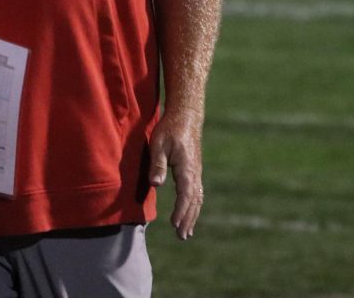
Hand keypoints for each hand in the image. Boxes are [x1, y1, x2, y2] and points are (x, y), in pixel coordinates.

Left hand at [148, 106, 205, 239]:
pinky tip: (190, 213)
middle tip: (182, 236)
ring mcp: (197, 172)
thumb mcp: (159, 144)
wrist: (186, 116)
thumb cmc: (169, 129)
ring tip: (186, 232)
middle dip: (188, 219)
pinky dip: (194, 206)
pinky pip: (197, 192)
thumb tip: (156, 185)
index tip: (175, 224)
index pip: (186, 194)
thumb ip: (157, 165)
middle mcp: (195, 172)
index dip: (181, 211)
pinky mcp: (195, 170)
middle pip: (194, 201)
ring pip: (197, 198)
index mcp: (187, 168)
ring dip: (192, 215)